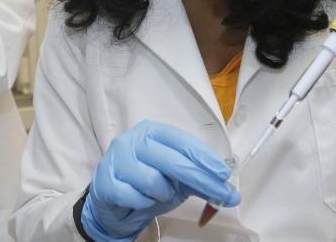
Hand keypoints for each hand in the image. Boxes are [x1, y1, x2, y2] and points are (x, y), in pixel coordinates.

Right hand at [81, 121, 238, 240]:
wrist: (113, 200)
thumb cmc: (147, 183)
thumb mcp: (176, 179)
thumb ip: (201, 182)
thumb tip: (231, 194)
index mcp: (152, 132)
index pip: (183, 142)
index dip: (204, 157)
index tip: (223, 173)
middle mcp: (132, 140)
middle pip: (173, 161)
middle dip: (200, 180)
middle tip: (220, 194)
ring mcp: (116, 159)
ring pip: (153, 181)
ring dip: (162, 194)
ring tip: (158, 194)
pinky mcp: (105, 181)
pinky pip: (134, 196)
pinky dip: (143, 203)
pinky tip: (141, 199)